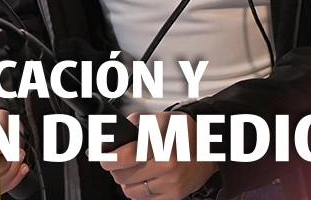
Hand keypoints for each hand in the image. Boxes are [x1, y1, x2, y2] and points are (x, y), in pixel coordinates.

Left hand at [98, 112, 217, 199]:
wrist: (209, 146)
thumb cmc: (181, 130)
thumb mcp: (155, 118)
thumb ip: (130, 126)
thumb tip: (105, 140)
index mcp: (160, 144)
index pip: (123, 158)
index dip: (106, 158)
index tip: (100, 155)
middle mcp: (166, 166)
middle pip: (122, 176)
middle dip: (115, 167)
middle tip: (119, 159)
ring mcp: (171, 184)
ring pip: (130, 191)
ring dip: (127, 180)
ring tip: (135, 168)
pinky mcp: (175, 196)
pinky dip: (140, 190)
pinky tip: (146, 177)